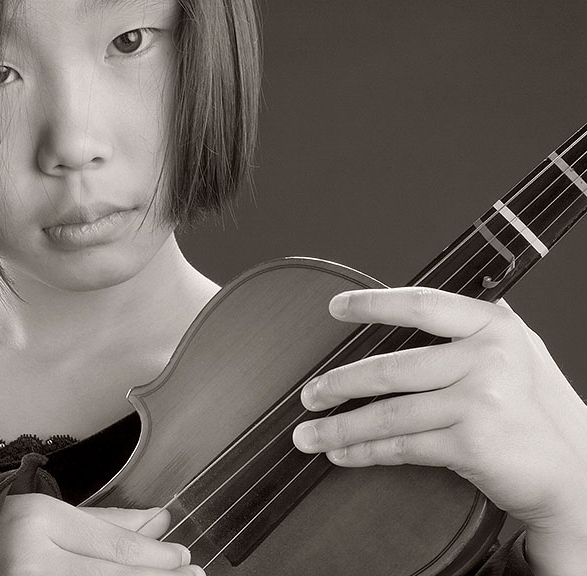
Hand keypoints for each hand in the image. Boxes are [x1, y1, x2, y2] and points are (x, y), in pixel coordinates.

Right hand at [0, 493, 204, 574]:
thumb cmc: (20, 532)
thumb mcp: (65, 516)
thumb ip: (114, 522)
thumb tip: (161, 522)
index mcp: (37, 520)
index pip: (111, 545)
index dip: (155, 554)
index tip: (182, 556)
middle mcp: (28, 558)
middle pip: (111, 575)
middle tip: (192, 575)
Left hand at [291, 288, 586, 572]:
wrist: (578, 473)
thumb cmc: (541, 413)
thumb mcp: (520, 354)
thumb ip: (479, 329)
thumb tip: (428, 307)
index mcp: (495, 327)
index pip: (422, 304)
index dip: (372, 304)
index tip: (335, 308)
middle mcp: (488, 359)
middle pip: (391, 367)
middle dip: (339, 384)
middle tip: (310, 395)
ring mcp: (480, 402)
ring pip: (389, 412)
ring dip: (339, 427)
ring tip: (309, 433)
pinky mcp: (471, 444)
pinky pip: (402, 446)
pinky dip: (365, 452)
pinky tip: (343, 454)